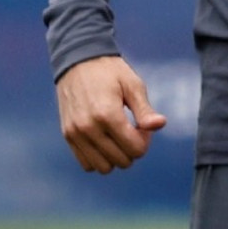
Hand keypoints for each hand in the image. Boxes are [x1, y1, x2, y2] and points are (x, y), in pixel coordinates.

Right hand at [57, 54, 166, 172]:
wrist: (77, 60)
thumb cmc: (109, 72)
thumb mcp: (133, 85)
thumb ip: (145, 110)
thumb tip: (160, 125)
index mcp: (107, 115)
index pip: (135, 149)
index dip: (145, 140)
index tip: (141, 125)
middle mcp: (89, 128)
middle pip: (122, 161)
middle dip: (132, 149)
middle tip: (131, 130)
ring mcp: (75, 133)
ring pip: (104, 168)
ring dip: (116, 157)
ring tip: (117, 137)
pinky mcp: (67, 135)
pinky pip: (87, 164)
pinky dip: (99, 158)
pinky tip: (104, 141)